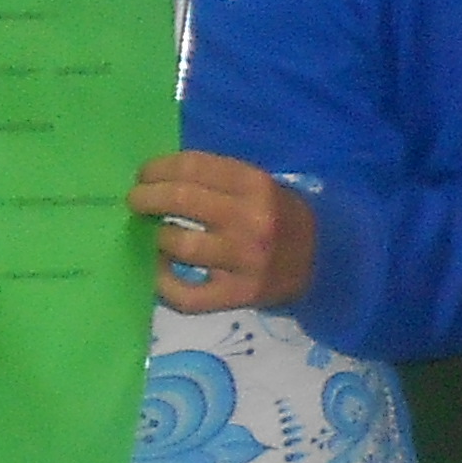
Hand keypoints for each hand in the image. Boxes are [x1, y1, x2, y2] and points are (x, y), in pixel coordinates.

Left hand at [134, 154, 315, 314]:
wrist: (325, 262)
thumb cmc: (282, 218)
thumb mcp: (263, 187)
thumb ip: (219, 182)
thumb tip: (159, 180)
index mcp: (257, 185)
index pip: (193, 167)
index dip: (159, 168)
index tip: (145, 175)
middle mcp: (251, 220)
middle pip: (181, 200)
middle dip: (147, 197)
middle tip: (137, 200)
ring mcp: (245, 260)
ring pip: (180, 245)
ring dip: (158, 238)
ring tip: (156, 236)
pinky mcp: (239, 295)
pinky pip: (187, 295)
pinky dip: (164, 284)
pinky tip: (159, 272)